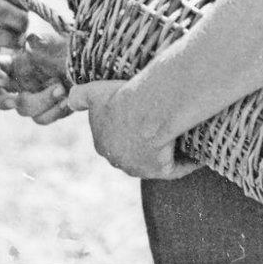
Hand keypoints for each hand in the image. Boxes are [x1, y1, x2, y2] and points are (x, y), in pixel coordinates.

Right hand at [0, 27, 73, 124]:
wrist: (94, 67)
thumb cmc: (72, 50)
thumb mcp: (57, 42)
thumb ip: (41, 43)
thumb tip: (30, 39)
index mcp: (14, 64)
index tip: (1, 78)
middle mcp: (19, 83)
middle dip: (2, 101)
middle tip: (13, 101)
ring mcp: (33, 99)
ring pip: (23, 109)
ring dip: (41, 101)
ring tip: (61, 89)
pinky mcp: (47, 111)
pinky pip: (42, 118)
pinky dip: (53, 111)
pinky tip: (67, 101)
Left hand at [66, 79, 199, 179]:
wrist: (146, 107)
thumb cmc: (120, 96)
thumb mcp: (93, 92)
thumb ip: (77, 96)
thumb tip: (68, 98)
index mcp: (102, 146)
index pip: (114, 138)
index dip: (126, 126)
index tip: (140, 114)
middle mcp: (119, 162)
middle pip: (134, 152)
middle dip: (143, 142)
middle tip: (159, 122)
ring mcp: (141, 169)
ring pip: (155, 160)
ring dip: (164, 152)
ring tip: (177, 135)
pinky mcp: (162, 171)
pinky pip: (178, 167)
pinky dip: (188, 161)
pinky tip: (195, 150)